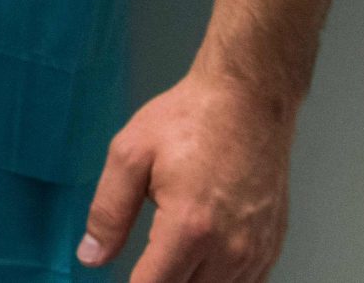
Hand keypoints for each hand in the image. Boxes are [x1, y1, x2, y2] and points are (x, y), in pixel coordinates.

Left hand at [79, 71, 295, 280]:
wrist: (248, 99)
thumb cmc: (187, 120)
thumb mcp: (130, 154)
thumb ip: (108, 212)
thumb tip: (90, 257)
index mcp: (189, 228)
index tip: (121, 278)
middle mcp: (229, 250)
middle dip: (158, 280)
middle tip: (145, 257)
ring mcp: (256, 251)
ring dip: (188, 280)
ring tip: (170, 254)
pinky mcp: (272, 246)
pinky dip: (219, 279)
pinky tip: (200, 259)